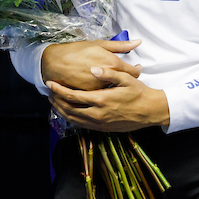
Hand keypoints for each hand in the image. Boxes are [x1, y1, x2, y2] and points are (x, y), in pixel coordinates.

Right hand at [41, 39, 141, 90]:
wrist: (55, 63)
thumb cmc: (77, 51)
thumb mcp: (99, 44)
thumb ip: (121, 45)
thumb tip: (138, 42)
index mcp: (112, 63)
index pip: (134, 72)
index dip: (137, 70)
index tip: (137, 68)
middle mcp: (108, 78)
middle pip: (125, 83)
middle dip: (127, 80)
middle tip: (124, 75)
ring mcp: (98, 89)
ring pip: (114, 90)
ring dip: (115, 87)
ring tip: (111, 80)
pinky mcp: (89, 96)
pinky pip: (101, 95)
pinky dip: (103, 91)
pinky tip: (100, 86)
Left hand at [46, 66, 169, 131]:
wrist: (150, 111)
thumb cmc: (139, 92)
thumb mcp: (126, 79)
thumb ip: (108, 73)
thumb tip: (93, 69)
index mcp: (101, 100)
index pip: (73, 96)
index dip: (59, 90)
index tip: (50, 83)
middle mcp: (97, 114)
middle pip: (69, 109)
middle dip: (56, 100)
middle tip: (48, 92)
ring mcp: (99, 123)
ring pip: (73, 119)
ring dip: (61, 110)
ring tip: (54, 102)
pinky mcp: (102, 129)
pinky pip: (81, 125)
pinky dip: (71, 118)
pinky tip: (68, 112)